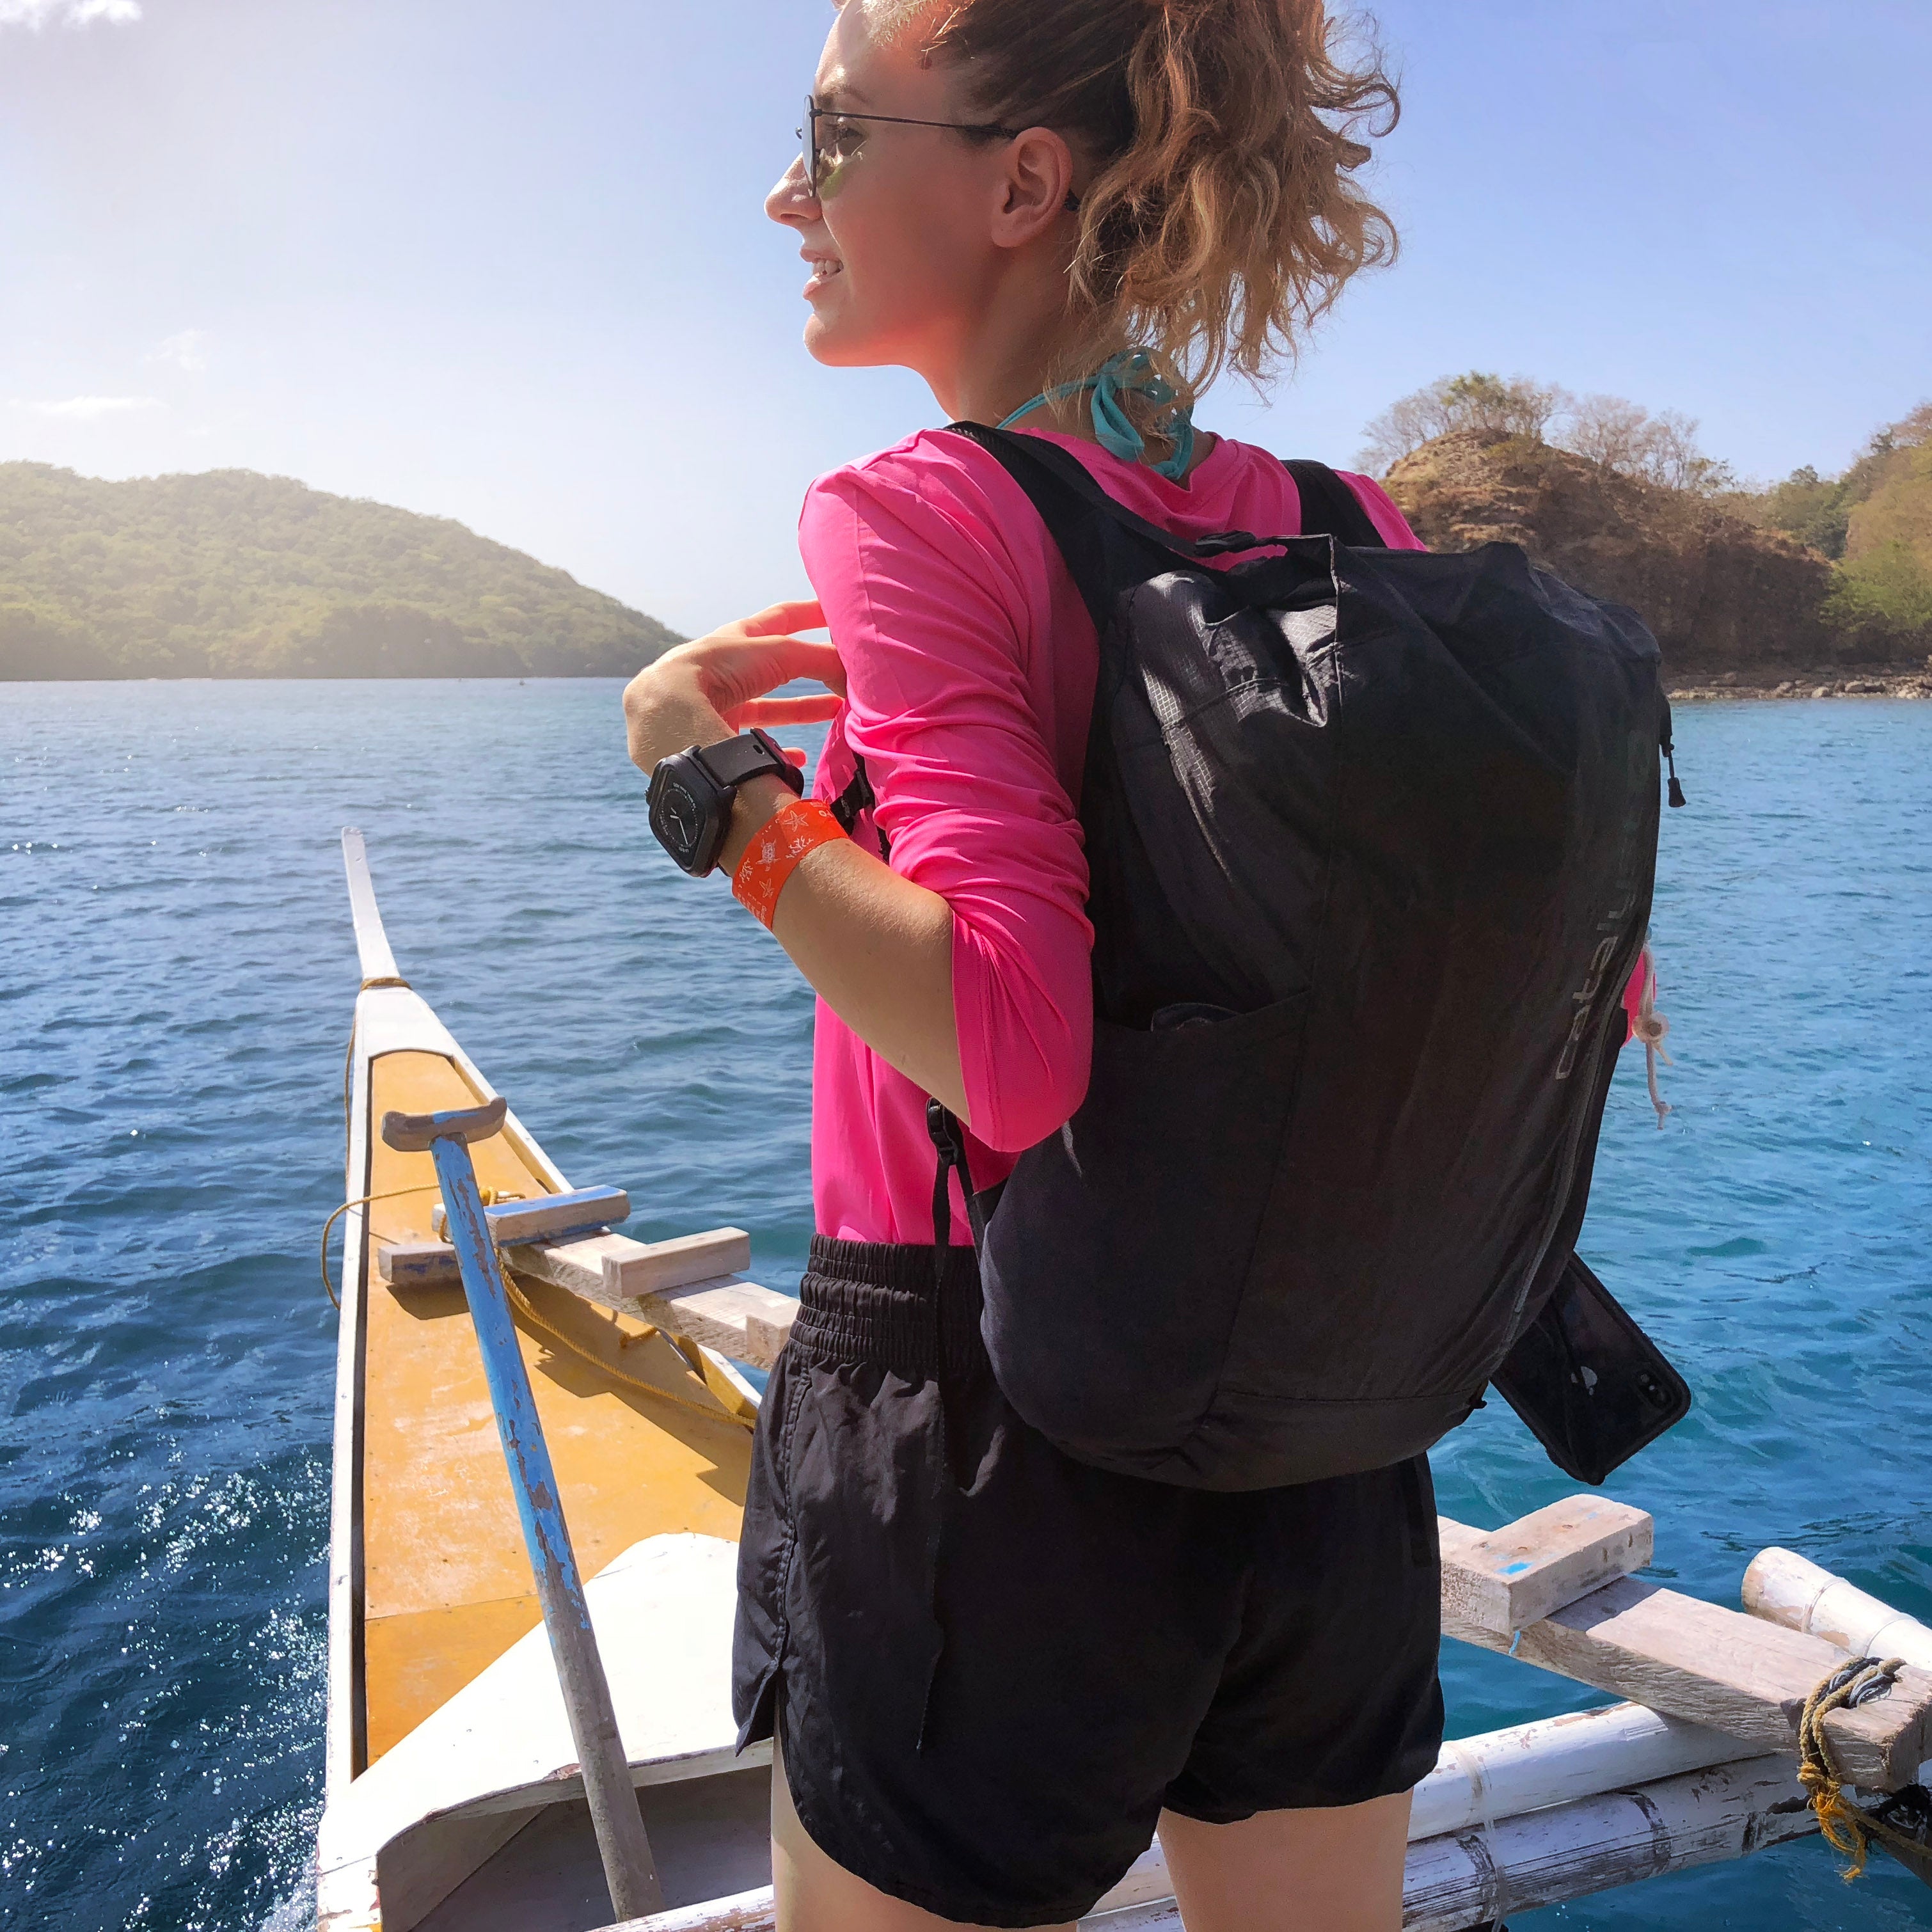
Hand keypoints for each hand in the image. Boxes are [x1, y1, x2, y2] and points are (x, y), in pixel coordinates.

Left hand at [622, 599, 844, 775]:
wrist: (667, 714)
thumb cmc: (718, 670)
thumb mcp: (777, 655)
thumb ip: (822, 661)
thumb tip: (859, 679)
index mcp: (736, 641)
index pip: (782, 619)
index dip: (811, 614)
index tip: (838, 612)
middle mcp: (724, 670)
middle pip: (777, 666)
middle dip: (810, 667)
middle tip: (841, 668)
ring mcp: (718, 705)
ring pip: (769, 705)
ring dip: (802, 708)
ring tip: (835, 712)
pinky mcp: (714, 738)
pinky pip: (753, 743)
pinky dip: (780, 749)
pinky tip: (799, 757)